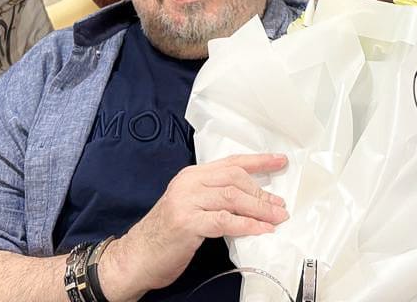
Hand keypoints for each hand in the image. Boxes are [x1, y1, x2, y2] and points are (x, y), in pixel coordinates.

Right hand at [100, 153, 288, 299]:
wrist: (136, 257)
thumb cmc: (165, 235)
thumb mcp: (190, 207)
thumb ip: (213, 198)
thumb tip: (250, 201)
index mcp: (191, 176)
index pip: (230, 163)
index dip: (258, 161)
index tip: (280, 161)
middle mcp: (188, 183)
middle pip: (234, 179)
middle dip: (262, 193)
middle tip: (280, 207)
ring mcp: (186, 201)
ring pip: (232, 197)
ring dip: (259, 209)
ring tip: (276, 219)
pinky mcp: (187, 222)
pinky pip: (224, 221)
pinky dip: (246, 225)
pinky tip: (260, 230)